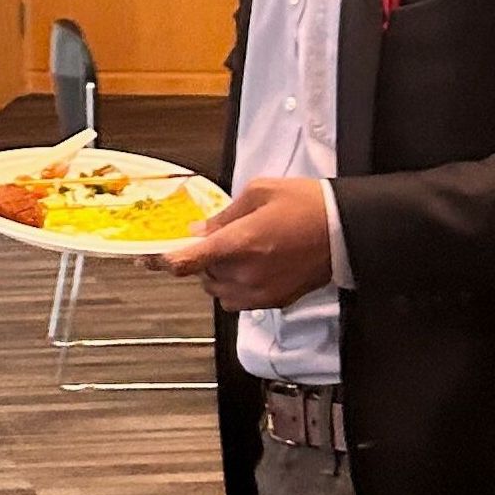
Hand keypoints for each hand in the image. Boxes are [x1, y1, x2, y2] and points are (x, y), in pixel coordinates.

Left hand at [149, 177, 332, 311]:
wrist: (348, 231)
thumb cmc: (306, 205)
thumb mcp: (259, 193)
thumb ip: (223, 215)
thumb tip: (197, 231)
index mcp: (239, 243)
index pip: (187, 261)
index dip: (161, 261)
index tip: (145, 260)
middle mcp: (246, 273)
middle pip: (201, 274)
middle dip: (204, 258)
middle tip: (223, 237)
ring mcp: (260, 292)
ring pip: (218, 289)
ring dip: (218, 273)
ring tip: (243, 250)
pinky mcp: (274, 302)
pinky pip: (238, 301)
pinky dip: (235, 286)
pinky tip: (254, 266)